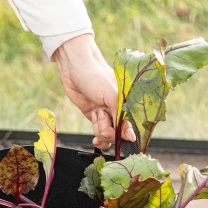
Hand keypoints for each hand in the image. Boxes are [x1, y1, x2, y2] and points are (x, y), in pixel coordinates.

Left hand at [52, 34, 135, 149]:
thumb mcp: (112, 95)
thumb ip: (120, 115)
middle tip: (103, 122)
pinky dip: (98, 138)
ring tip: (96, 115)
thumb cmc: (96, 76)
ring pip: (108, 135)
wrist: (74, 69)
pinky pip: (99, 133)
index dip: (127, 134)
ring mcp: (106, 114)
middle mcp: (119, 110)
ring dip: (101, 131)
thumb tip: (130, 136)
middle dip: (110, 133)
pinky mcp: (95, 117)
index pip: (133, 125)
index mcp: (128, 103)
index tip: (123, 137)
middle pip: (119, 133)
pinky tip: (95, 138)